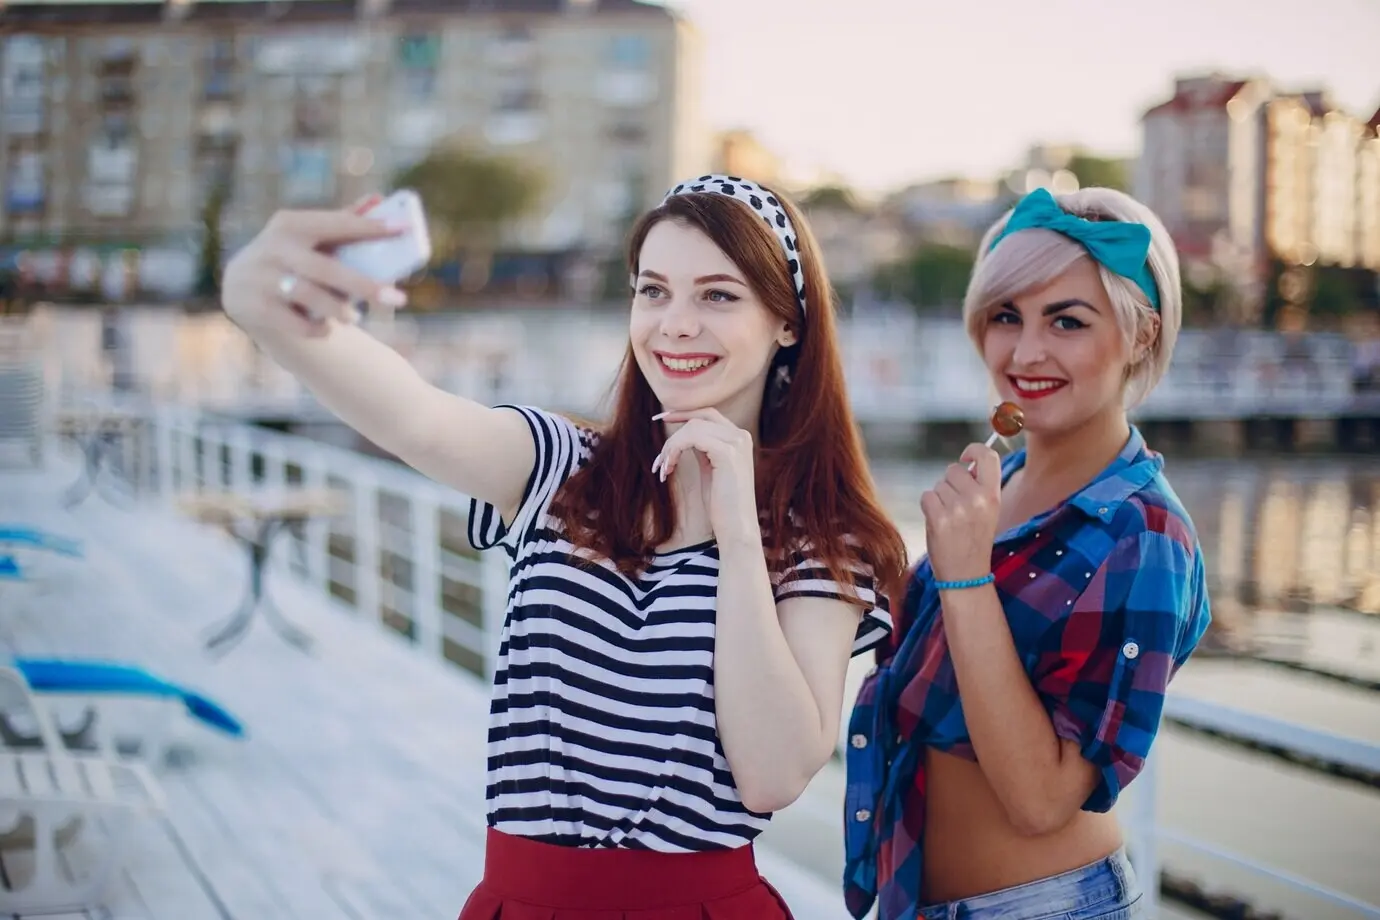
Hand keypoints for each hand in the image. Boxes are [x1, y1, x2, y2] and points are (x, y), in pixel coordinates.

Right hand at [220, 195, 406, 337]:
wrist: (240, 286)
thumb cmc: (290, 258)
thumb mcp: (308, 236)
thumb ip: (342, 221)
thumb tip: (379, 199)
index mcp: (290, 224)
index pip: (337, 224)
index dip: (371, 226)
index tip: (403, 227)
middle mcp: (274, 247)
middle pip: (327, 268)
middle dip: (365, 286)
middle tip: (399, 300)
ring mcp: (261, 277)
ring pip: (309, 297)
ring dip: (339, 310)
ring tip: (355, 318)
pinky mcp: (255, 307)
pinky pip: (294, 322)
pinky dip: (316, 328)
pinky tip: (327, 328)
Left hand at [653, 408, 760, 543]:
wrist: (736, 528)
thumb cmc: (722, 505)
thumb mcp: (711, 470)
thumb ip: (704, 449)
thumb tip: (685, 436)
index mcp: (739, 439)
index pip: (709, 414)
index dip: (685, 413)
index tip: (662, 417)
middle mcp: (741, 436)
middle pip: (700, 416)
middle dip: (676, 421)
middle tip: (656, 431)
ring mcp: (736, 443)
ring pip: (692, 427)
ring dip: (671, 446)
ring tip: (663, 469)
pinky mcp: (727, 452)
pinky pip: (691, 438)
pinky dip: (674, 451)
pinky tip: (668, 469)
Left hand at [919, 443, 1001, 582]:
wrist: (966, 574)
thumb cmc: (974, 540)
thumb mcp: (988, 511)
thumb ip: (980, 486)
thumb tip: (966, 464)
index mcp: (993, 495)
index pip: (988, 456)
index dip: (974, 450)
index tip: (965, 457)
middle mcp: (977, 498)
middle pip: (953, 470)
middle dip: (950, 483)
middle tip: (956, 506)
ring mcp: (957, 508)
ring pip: (938, 485)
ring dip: (939, 498)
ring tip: (949, 518)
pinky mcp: (938, 518)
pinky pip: (927, 496)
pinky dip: (928, 507)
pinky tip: (938, 522)